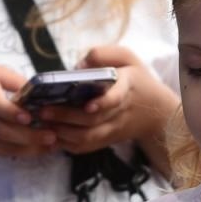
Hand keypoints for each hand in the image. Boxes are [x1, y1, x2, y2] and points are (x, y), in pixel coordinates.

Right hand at [0, 65, 55, 157]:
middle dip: (29, 136)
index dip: (12, 113)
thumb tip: (40, 91)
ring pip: (3, 145)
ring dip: (28, 148)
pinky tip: (35, 150)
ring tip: (49, 146)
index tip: (29, 116)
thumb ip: (13, 81)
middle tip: (52, 136)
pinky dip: (17, 152)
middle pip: (3, 130)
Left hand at [36, 46, 176, 155]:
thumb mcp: (128, 58)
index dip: (102, 103)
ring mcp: (112, 129)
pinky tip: (50, 135)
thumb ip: (104, 54)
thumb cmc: (137, 80)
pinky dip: (67, 144)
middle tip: (43, 111)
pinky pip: (85, 147)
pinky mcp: (106, 140)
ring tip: (43, 123)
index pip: (115, 99)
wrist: (157, 113)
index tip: (87, 105)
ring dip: (63, 133)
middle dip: (66, 117)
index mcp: (126, 88)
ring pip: (87, 138)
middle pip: (93, 121)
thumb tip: (78, 66)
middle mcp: (118, 112)